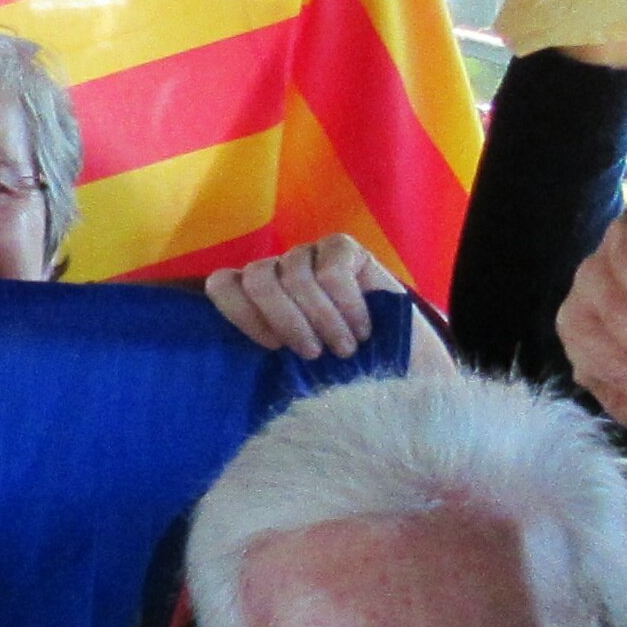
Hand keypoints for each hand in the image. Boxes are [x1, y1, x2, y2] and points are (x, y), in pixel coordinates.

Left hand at [204, 232, 387, 358]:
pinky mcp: (343, 248)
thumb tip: (232, 364)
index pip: (223, 285)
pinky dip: (347, 304)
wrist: (402, 375)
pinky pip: (332, 268)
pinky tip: (362, 328)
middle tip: (314, 354)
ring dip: (322, 318)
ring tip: (344, 349)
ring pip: (295, 273)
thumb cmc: (339, 378)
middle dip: (285, 320)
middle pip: (257, 278)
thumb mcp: (292, 374)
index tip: (274, 347)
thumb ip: (263, 356)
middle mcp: (278, 272)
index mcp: (254, 300)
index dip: (243, 314)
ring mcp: (309, 256)